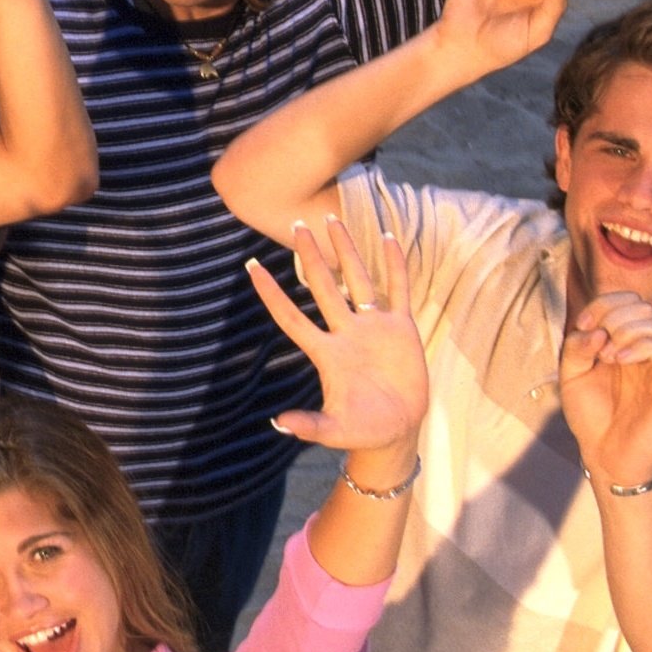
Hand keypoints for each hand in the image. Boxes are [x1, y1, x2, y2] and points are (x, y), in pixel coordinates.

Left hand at [253, 221, 428, 468]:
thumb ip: (310, 425)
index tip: (250, 265)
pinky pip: (397, 289)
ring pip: (357, 278)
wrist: (396, 432)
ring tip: (334, 218)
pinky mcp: (402, 329)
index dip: (271, 293)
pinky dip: (395, 264)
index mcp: (325, 352)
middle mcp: (346, 332)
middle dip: (311, 255)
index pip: (291, 315)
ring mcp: (374, 327)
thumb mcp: (334, 429)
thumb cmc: (362, 431)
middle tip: (299, 224)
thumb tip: (280, 424)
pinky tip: (390, 237)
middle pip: (323, 285)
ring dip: (347, 250)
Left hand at [559, 293, 651, 489]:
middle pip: (644, 307)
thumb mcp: (571, 376)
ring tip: (608, 355)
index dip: (604, 303)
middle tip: (596, 341)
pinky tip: (621, 360)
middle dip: (614, 314)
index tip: (582, 325)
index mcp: (623, 342)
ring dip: (629, 329)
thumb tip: (597, 330)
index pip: (626, 302)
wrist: (606, 456)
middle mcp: (645, 350)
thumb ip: (577, 347)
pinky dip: (644, 346)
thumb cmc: (591, 416)